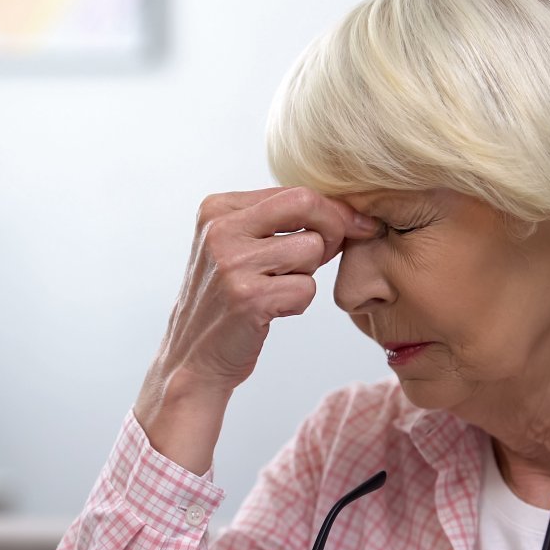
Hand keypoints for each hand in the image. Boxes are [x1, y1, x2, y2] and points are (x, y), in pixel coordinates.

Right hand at [134, 187, 378, 471]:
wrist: (193, 358)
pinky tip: (273, 310)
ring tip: (278, 288)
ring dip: (307, 274)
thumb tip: (347, 210)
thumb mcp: (237, 246)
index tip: (356, 226)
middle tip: (329, 254)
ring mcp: (231, 264)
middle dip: (334, 228)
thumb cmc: (227, 300)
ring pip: (311, 249)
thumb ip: (278, 221)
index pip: (295, 191)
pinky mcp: (247, 299)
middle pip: (306, 206)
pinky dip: (298, 303)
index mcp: (217, 209)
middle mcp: (220, 230)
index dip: (333, 211)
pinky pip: (306, 288)